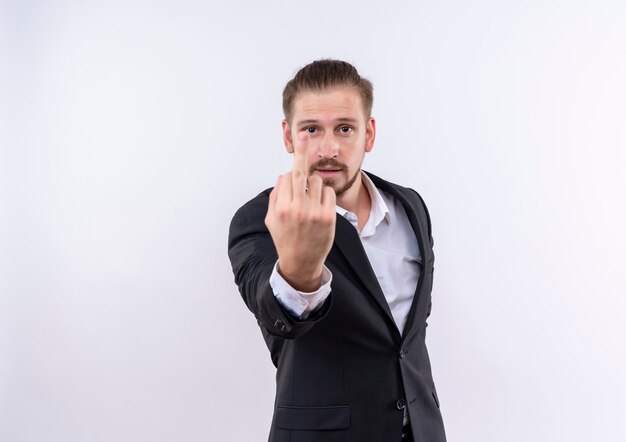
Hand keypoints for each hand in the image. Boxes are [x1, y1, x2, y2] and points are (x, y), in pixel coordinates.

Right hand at [265, 132, 336, 291]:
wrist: (301, 262)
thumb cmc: (285, 238)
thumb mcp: (271, 219)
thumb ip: (275, 197)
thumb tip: (283, 176)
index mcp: (282, 207)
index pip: (288, 176)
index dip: (293, 168)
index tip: (299, 146)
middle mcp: (298, 208)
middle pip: (301, 172)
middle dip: (302, 152)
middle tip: (303, 135)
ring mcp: (315, 212)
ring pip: (317, 181)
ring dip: (314, 185)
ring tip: (310, 201)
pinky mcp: (329, 216)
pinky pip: (329, 192)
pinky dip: (325, 195)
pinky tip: (320, 207)